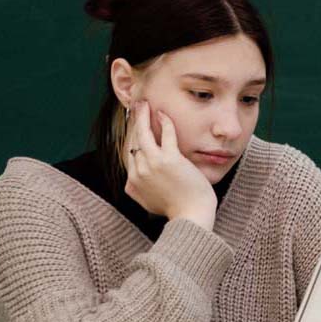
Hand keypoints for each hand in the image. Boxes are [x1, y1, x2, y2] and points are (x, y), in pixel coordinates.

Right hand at [124, 101, 216, 229]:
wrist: (191, 217)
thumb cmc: (177, 210)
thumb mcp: (149, 203)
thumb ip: (140, 191)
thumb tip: (133, 184)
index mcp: (133, 183)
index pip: (129, 154)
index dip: (132, 138)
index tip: (136, 127)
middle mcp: (139, 172)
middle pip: (133, 141)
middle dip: (134, 123)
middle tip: (136, 109)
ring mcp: (153, 165)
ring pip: (143, 135)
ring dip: (143, 117)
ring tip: (144, 104)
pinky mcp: (169, 160)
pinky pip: (165, 134)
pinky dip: (164, 122)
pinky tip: (163, 113)